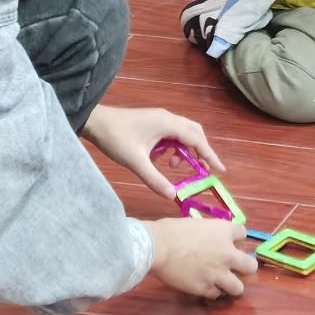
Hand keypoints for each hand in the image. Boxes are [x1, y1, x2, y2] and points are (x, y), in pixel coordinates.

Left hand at [82, 106, 224, 198]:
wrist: (94, 121)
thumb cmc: (115, 138)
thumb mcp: (135, 162)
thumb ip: (155, 179)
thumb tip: (172, 196)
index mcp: (168, 124)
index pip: (196, 140)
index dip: (209, 155)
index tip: (220, 169)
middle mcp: (168, 118)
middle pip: (194, 133)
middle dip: (200, 151)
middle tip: (202, 169)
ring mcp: (161, 118)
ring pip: (183, 133)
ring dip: (184, 150)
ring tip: (173, 166)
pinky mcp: (153, 122)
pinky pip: (171, 133)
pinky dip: (172, 146)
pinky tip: (160, 159)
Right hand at [142, 218, 257, 299]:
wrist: (159, 247)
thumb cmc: (173, 230)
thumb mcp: (198, 224)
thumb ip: (209, 232)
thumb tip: (208, 238)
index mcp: (224, 231)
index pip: (243, 233)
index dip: (236, 238)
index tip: (230, 241)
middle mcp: (227, 253)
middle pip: (250, 266)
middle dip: (245, 266)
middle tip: (236, 267)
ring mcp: (218, 273)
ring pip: (238, 288)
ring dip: (231, 284)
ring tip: (223, 282)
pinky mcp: (205, 288)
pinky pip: (215, 294)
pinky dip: (212, 291)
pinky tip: (205, 286)